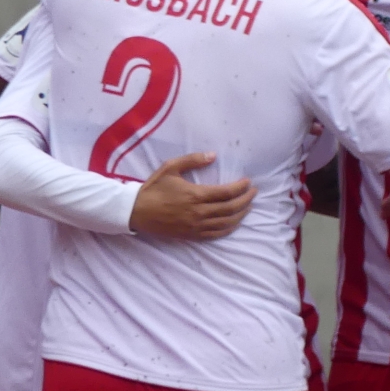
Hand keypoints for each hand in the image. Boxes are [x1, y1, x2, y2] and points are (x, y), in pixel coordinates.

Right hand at [129, 154, 255, 240]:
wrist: (136, 212)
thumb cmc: (154, 188)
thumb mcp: (170, 167)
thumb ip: (193, 160)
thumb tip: (213, 155)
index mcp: (195, 195)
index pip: (226, 193)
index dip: (241, 188)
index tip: (248, 182)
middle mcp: (199, 213)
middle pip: (231, 208)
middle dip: (246, 200)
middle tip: (253, 193)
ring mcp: (196, 226)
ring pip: (226, 223)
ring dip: (241, 215)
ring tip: (248, 206)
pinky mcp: (191, 236)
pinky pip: (216, 234)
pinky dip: (229, 229)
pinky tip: (234, 223)